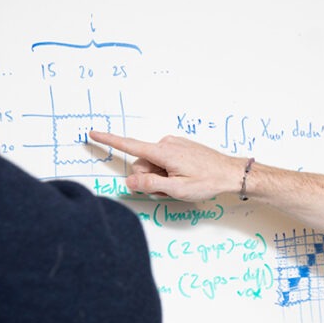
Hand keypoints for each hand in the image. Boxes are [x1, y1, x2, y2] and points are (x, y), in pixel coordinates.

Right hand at [88, 131, 247, 202]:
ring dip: (160, 177)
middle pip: (141, 164)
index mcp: (162, 151)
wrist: (231, 173)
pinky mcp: (180, 147)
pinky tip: (184, 178)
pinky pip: (164, 161)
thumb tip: (130, 181)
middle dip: (149, 179)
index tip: (92, 133)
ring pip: (153, 164)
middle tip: (169, 189)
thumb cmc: (208, 180)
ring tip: (179, 184)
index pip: (128, 145)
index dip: (109, 140)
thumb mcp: (176, 189)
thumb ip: (150, 185)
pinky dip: (168, 172)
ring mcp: (174, 144)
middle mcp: (166, 144)